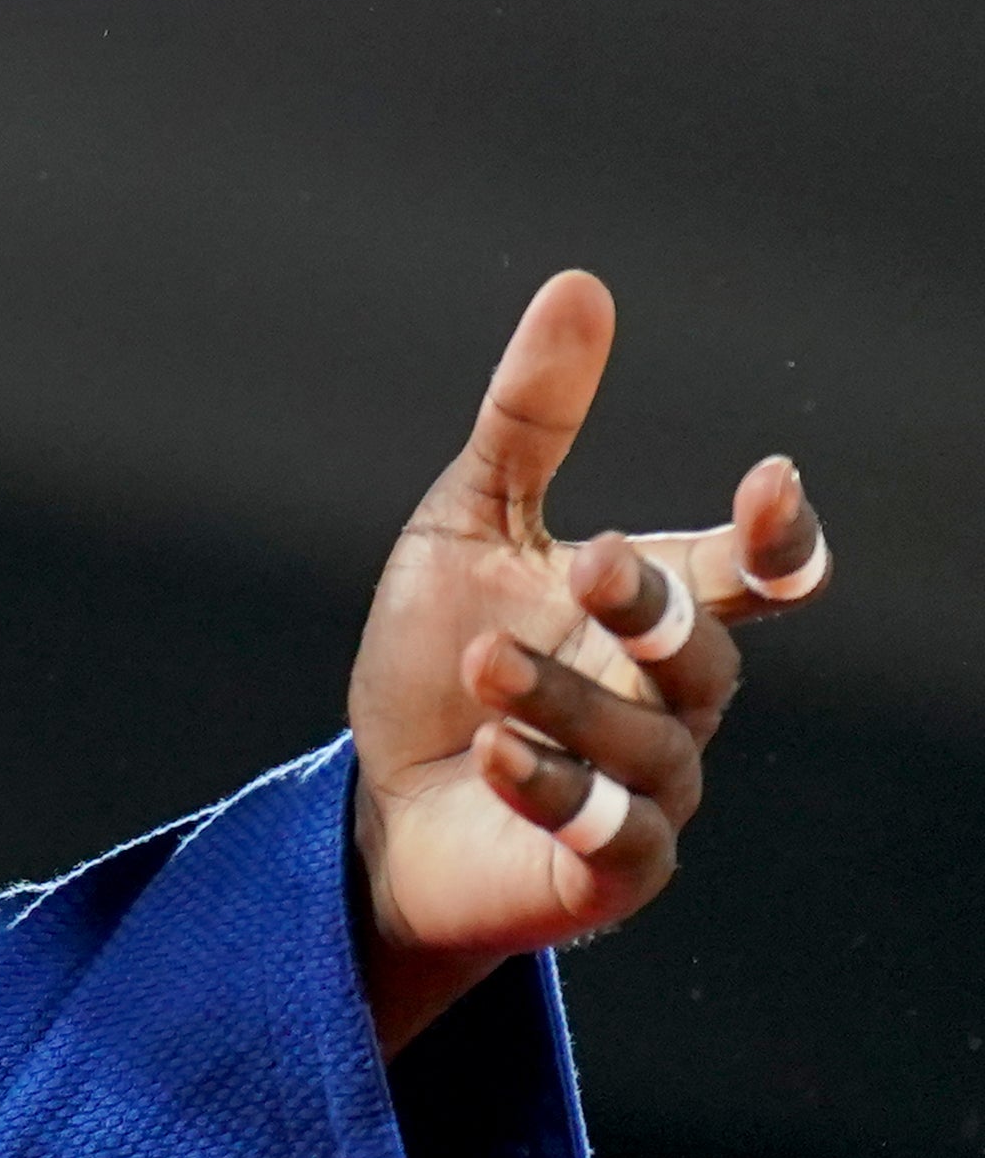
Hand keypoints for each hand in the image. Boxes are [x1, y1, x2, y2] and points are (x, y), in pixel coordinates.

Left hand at [348, 272, 826, 1055]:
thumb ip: (531, 419)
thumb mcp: (466, 526)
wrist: (377, 806)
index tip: (767, 485)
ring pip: (651, 741)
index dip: (779, 536)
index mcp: (658, 613)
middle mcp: (674, 700)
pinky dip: (559, 791)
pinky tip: (496, 757)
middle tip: (590, 560)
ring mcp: (654, 790)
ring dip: (566, 699)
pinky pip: (616, 833)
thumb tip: (582, 286)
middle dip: (654, 606)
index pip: (760, 574)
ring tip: (482, 667)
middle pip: (704, 651)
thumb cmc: (435, 662)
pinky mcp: (613, 870)